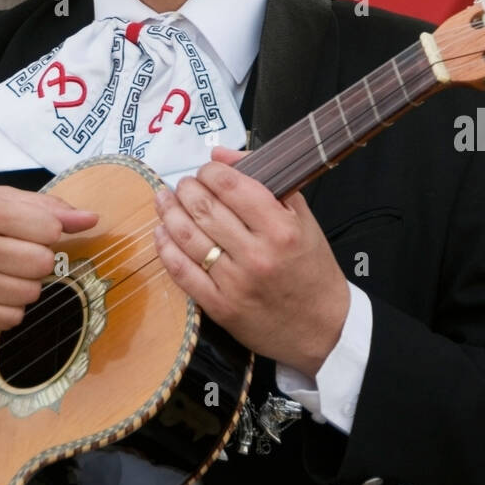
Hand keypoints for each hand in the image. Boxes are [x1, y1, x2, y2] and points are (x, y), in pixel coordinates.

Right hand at [0, 186, 97, 329]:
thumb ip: (43, 206)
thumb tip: (90, 219)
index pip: (48, 229)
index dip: (50, 232)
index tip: (35, 232)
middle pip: (42, 264)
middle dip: (38, 259)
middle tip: (17, 252)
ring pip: (30, 294)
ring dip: (26, 285)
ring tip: (3, 272)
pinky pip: (11, 319)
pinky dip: (11, 307)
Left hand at [154, 148, 349, 377]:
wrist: (323, 329)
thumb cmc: (312, 270)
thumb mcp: (302, 219)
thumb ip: (267, 181)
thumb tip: (221, 155)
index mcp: (280, 229)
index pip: (231, 186)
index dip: (210, 172)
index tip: (207, 171)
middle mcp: (256, 254)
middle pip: (204, 208)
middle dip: (186, 188)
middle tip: (185, 184)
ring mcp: (235, 283)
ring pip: (188, 237)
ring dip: (169, 212)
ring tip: (165, 199)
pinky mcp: (220, 308)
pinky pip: (182, 273)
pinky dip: (166, 248)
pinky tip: (161, 233)